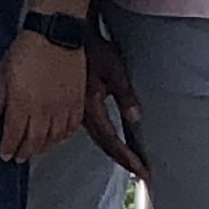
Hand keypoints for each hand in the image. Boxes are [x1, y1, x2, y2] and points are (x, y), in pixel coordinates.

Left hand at [0, 33, 87, 164]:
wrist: (56, 34)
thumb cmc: (28, 49)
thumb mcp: (3, 72)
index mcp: (22, 103)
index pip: (13, 135)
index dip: (8, 148)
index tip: (5, 154)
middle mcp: (43, 110)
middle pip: (34, 141)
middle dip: (25, 152)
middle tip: (19, 156)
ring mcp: (62, 107)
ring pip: (54, 138)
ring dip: (43, 147)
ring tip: (36, 149)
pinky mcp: (78, 101)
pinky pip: (71, 127)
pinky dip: (63, 136)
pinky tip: (57, 137)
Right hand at [81, 30, 147, 178]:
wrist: (66, 36)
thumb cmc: (93, 50)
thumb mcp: (114, 69)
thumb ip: (124, 95)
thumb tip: (136, 117)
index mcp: (91, 108)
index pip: (111, 140)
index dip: (127, 157)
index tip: (142, 171)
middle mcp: (81, 114)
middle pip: (103, 143)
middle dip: (122, 159)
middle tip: (139, 172)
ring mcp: (76, 110)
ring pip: (96, 137)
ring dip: (112, 150)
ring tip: (127, 161)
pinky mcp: (75, 104)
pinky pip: (90, 127)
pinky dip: (104, 139)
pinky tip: (109, 141)